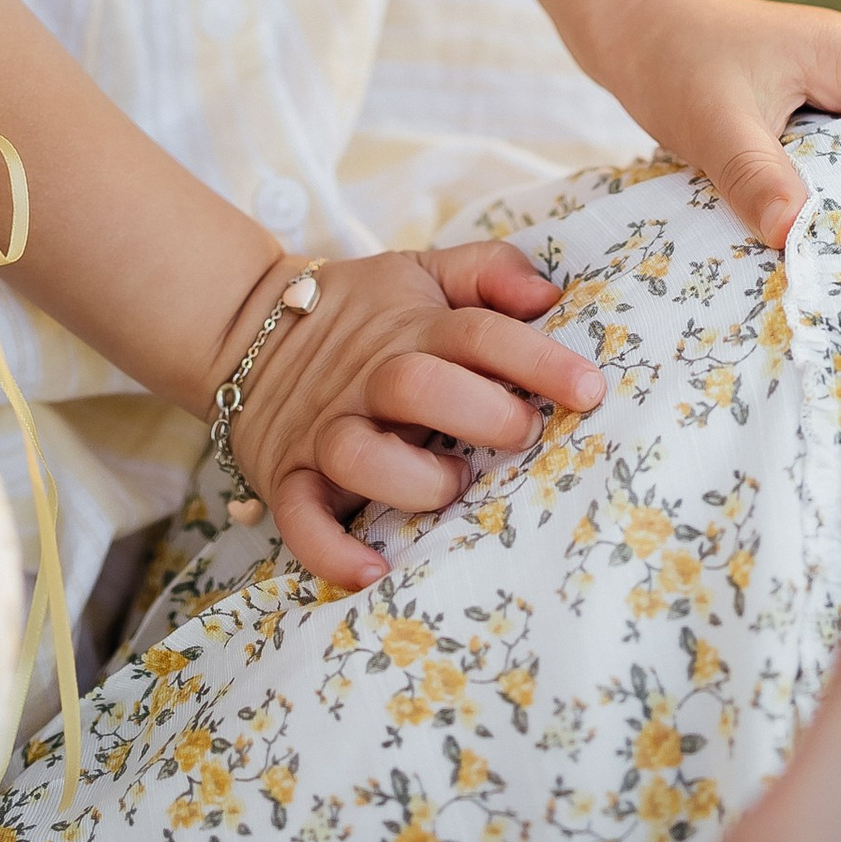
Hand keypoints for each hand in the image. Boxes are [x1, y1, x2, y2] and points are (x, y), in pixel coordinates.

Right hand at [220, 241, 606, 591]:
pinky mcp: (289, 478)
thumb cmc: (364, 314)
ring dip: (413, 478)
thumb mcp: (423, 273)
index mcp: (411, 328)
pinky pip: (301, 520)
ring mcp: (326, 430)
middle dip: (480, 410)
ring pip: (360, 455)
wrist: (249, 330)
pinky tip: (374, 571)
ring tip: (453, 485)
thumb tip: (546, 293)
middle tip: (523, 432)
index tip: (591, 389)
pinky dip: (332, 551)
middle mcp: (369, 379)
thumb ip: (488, 270)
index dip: (537, 360)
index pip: (478, 332)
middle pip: (418, 385)